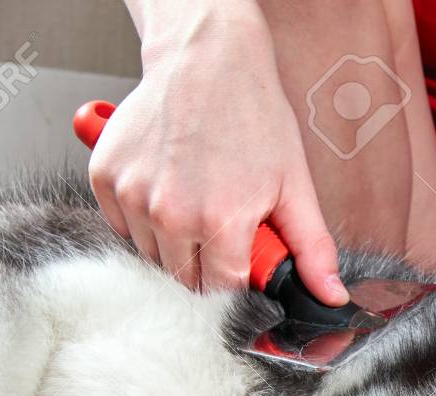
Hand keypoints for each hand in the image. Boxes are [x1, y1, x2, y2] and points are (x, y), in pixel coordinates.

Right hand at [89, 0, 347, 303]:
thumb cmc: (251, 115)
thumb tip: (330, 295)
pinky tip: (168, 184)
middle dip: (208, 263)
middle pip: (185, 279)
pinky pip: (122, 225)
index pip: (223, 291)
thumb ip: (312, 248)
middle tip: (223, 220)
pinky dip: (143, 217)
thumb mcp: (294, 184)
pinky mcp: (104, 177)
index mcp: (219, 220)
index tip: (245, 254)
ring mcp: (131, 194)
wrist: (205, 60)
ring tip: (196, 196)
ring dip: (174, 241)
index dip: (239, 277)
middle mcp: (168, 213)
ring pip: (152, 255)